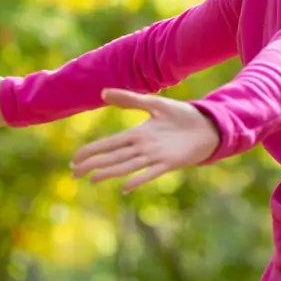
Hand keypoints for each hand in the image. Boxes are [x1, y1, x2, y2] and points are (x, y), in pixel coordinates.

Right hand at [70, 89, 219, 193]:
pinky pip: (151, 173)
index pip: (109, 143)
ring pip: (127, 166)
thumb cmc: (181, 115)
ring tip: (92, 180)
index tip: (75, 158)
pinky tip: (125, 188)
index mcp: (138, 134)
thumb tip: (103, 92)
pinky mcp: (170, 163)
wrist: (207, 125)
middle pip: (113, 157)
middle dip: (93, 164)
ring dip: (110, 172)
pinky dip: (139, 180)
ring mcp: (155, 156)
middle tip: (74, 173)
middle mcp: (143, 147)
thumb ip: (130, 99)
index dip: (92, 150)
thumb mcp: (155, 104)